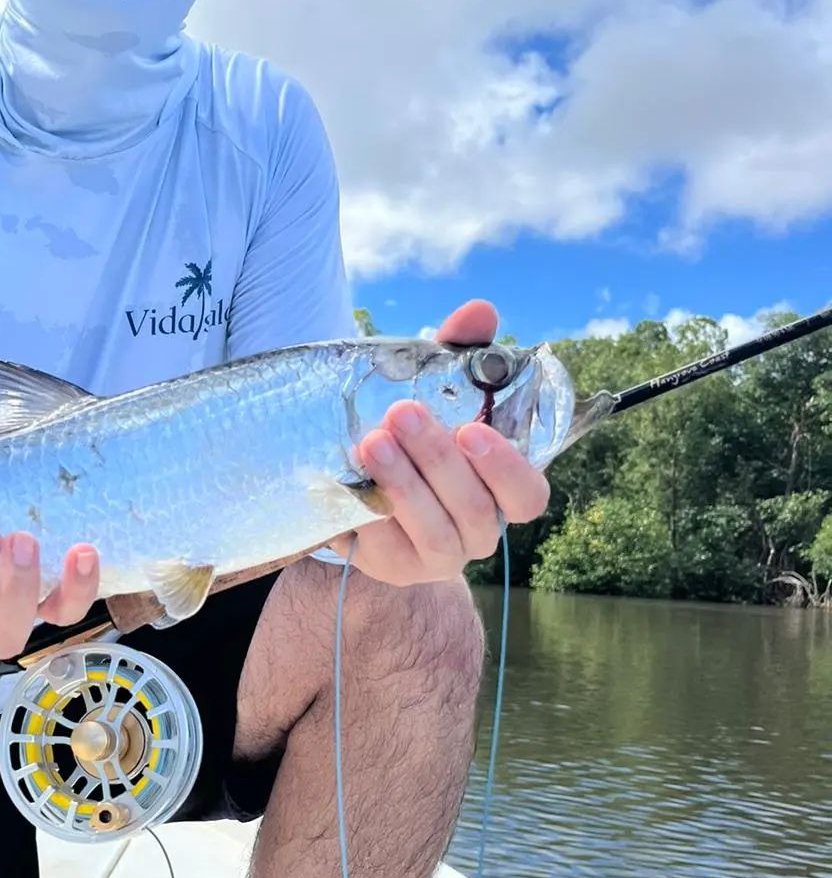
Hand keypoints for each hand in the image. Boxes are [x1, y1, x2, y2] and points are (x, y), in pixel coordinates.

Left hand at [332, 299, 550, 585]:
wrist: (362, 481)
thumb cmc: (417, 431)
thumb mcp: (437, 388)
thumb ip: (461, 353)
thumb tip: (480, 310)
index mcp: (500, 488)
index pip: (528, 495)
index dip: (507, 469)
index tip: (472, 430)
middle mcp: (478, 528)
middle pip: (475, 509)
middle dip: (438, 460)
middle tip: (402, 413)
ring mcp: (437, 555)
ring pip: (436, 534)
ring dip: (404, 486)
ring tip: (372, 442)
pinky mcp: (393, 567)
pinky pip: (386, 549)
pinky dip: (369, 514)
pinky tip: (349, 481)